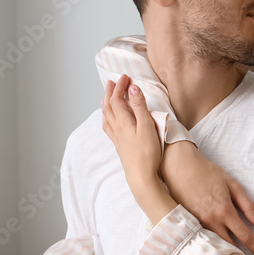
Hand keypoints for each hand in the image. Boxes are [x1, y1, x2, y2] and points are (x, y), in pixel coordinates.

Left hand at [102, 75, 179, 223]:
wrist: (141, 177)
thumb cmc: (147, 153)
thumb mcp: (147, 126)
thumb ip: (140, 107)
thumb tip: (133, 89)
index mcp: (123, 122)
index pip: (117, 99)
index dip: (120, 86)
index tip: (125, 77)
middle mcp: (117, 129)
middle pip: (109, 106)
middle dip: (110, 92)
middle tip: (113, 82)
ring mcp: (117, 138)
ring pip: (107, 117)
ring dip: (106, 104)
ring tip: (106, 97)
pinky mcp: (119, 146)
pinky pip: (108, 128)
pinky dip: (107, 118)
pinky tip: (108, 121)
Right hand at [161, 143, 253, 254]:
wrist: (178, 167)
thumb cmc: (206, 172)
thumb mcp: (232, 184)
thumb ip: (248, 205)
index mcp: (224, 211)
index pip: (246, 237)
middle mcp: (211, 222)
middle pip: (230, 248)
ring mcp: (197, 225)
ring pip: (215, 247)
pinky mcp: (187, 226)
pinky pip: (203, 241)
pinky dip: (212, 248)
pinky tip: (218, 253)